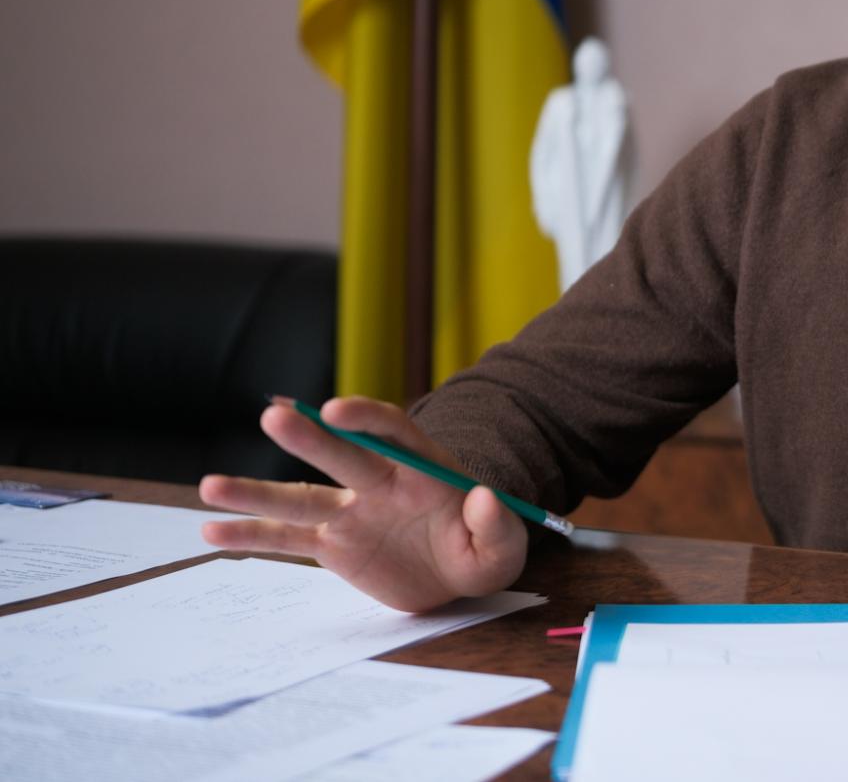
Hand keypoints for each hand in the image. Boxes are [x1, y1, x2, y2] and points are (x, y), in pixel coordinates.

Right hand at [198, 396, 527, 612]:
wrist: (460, 573)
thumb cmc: (483, 549)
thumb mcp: (504, 545)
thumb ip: (498, 524)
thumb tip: (484, 498)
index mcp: (421, 470)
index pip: (392, 431)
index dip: (367, 417)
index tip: (336, 409)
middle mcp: (378, 482)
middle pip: (341, 455)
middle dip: (310, 437)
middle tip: (274, 415)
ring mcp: (351, 512)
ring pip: (299, 497)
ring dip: (256, 490)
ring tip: (209, 485)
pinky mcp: (333, 546)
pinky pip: (287, 539)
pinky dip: (252, 535)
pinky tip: (212, 530)